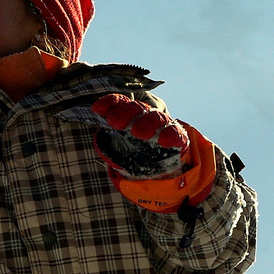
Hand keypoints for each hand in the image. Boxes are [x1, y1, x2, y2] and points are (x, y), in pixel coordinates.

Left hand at [88, 93, 216, 212]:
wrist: (159, 169)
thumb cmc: (132, 153)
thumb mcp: (115, 147)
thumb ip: (106, 142)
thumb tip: (98, 138)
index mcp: (129, 115)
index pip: (120, 103)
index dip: (109, 103)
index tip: (96, 109)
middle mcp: (145, 116)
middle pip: (137, 108)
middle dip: (125, 113)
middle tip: (114, 122)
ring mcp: (161, 125)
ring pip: (156, 118)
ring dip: (147, 123)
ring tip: (138, 133)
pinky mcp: (177, 136)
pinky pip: (175, 133)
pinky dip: (170, 135)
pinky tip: (163, 142)